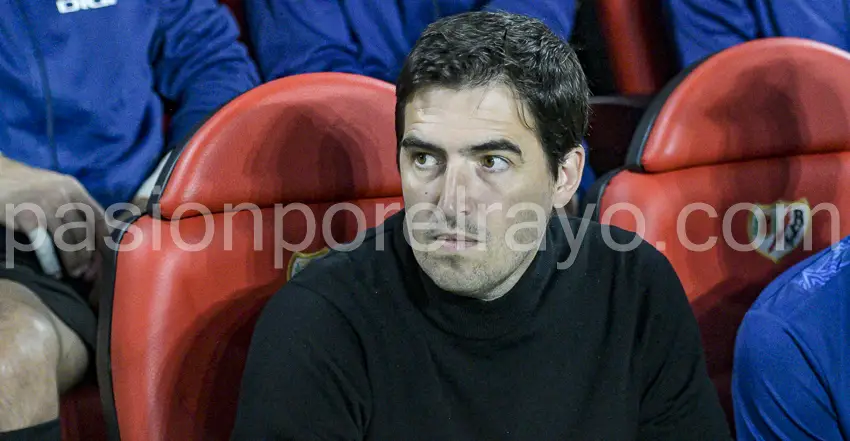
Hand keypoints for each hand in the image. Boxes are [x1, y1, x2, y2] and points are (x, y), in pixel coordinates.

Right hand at [0, 156, 109, 278]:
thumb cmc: (29, 187)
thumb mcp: (58, 188)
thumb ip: (75, 205)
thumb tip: (95, 234)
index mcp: (74, 189)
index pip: (98, 217)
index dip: (103, 239)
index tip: (104, 255)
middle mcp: (64, 196)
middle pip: (83, 232)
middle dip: (88, 255)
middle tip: (88, 271)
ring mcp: (46, 207)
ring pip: (67, 241)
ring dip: (73, 262)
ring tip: (74, 274)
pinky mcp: (28, 218)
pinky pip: (44, 247)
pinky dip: (50, 263)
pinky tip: (54, 272)